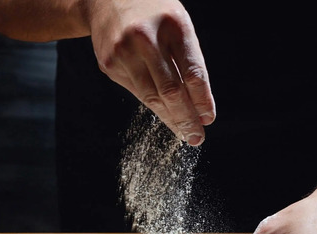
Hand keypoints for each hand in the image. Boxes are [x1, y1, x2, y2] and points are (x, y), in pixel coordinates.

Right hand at [88, 0, 214, 145]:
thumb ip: (188, 60)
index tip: (208, 118)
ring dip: (170, 119)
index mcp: (173, 25)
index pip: (192, 72)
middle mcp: (146, 38)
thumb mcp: (177, 25)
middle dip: (186, 118)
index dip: (202, 100)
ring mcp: (124, 52)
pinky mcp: (109, 64)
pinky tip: (163, 112)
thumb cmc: (152, 14)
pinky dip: (153, 105)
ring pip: (152, 97)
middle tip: (196, 136)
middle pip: (171, 90)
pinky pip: (136, 92)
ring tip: (183, 132)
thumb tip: (199, 105)